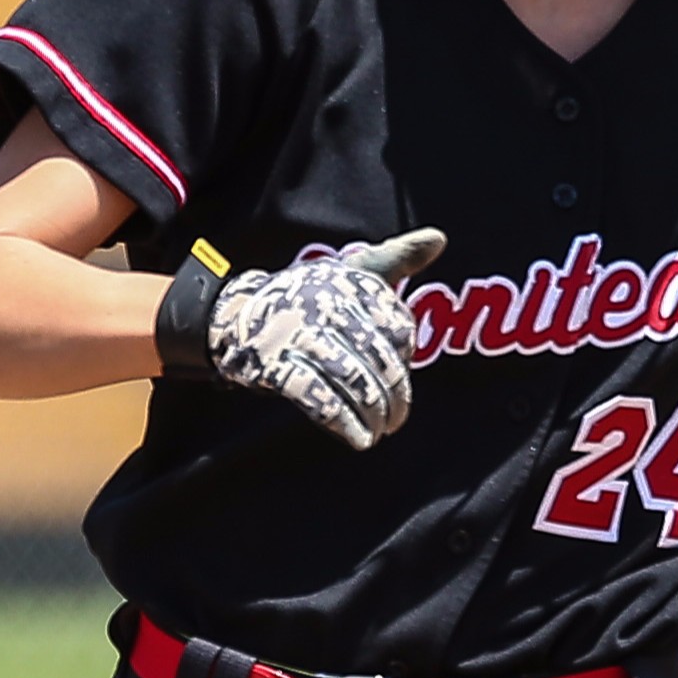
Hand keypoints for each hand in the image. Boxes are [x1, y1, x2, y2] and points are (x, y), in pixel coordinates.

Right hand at [206, 227, 445, 449]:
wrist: (237, 312)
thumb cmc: (307, 293)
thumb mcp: (351, 269)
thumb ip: (396, 258)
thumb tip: (439, 239)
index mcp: (350, 284)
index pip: (399, 329)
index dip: (405, 356)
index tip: (398, 372)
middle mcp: (327, 305)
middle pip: (378, 358)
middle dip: (394, 395)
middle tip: (397, 417)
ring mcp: (300, 335)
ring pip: (352, 380)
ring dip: (373, 413)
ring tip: (380, 430)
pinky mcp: (276, 365)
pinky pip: (318, 398)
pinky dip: (343, 423)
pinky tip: (359, 438)